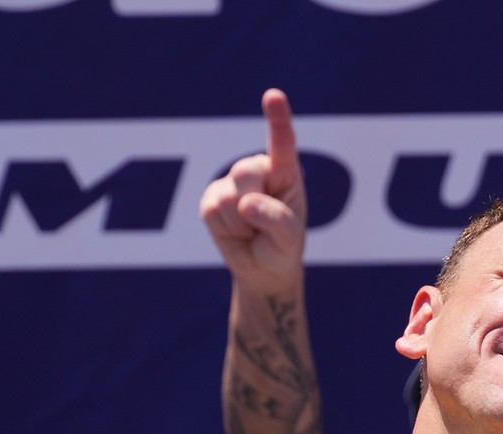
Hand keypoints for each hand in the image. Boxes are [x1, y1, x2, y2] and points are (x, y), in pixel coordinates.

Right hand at [200, 88, 307, 295]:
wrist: (262, 268)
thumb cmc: (283, 246)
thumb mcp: (291, 238)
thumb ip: (276, 219)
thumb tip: (246, 203)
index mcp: (285, 170)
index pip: (282, 143)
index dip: (277, 119)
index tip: (274, 96)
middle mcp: (257, 168)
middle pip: (245, 173)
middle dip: (254, 206)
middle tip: (264, 224)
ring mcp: (231, 181)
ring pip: (228, 197)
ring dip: (241, 224)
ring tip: (251, 230)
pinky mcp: (211, 198)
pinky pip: (213, 212)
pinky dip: (226, 229)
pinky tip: (236, 231)